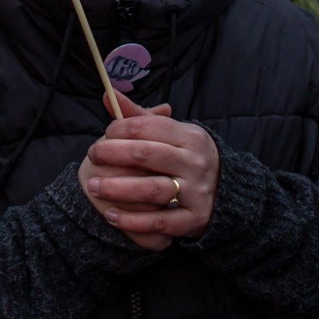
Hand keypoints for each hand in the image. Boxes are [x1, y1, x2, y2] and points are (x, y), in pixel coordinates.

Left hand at [80, 93, 218, 249]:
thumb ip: (139, 117)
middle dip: (112, 153)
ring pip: (151, 189)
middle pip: (145, 154)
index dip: (120, 129)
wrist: (226, 190)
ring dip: (117, 188)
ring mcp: (196, 192)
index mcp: (190, 136)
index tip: (104, 134)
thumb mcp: (171, 133)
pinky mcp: (194, 219)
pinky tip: (111, 215)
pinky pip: (159, 222)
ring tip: (93, 186)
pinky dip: (132, 221)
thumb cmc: (186, 156)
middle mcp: (194, 162)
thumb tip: (108, 95)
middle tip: (92, 156)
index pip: (147, 127)